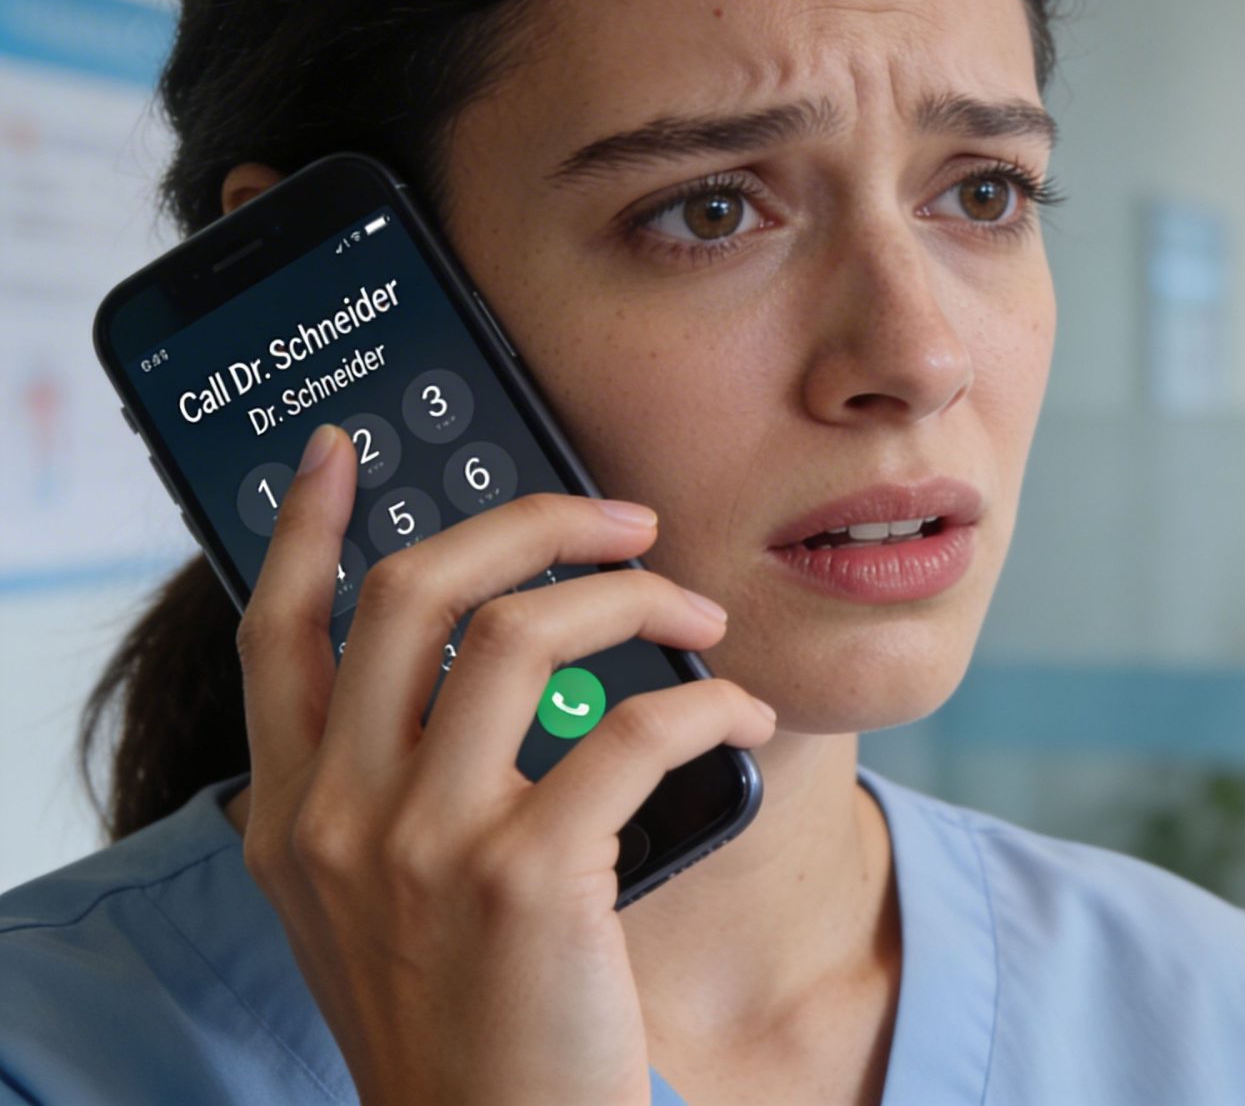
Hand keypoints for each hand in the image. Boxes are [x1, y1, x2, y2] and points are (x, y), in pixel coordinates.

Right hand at [232, 424, 776, 1105]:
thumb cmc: (466, 1024)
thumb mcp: (376, 903)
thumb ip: (392, 786)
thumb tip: (485, 655)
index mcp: (290, 817)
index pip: (274, 631)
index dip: (307, 526)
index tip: (345, 449)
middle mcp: (338, 820)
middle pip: (412, 592)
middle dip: (530, 523)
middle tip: (623, 519)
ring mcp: (425, 846)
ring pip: (524, 633)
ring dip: (638, 597)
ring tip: (703, 618)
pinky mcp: (526, 881)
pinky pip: (631, 729)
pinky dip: (709, 702)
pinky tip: (742, 713)